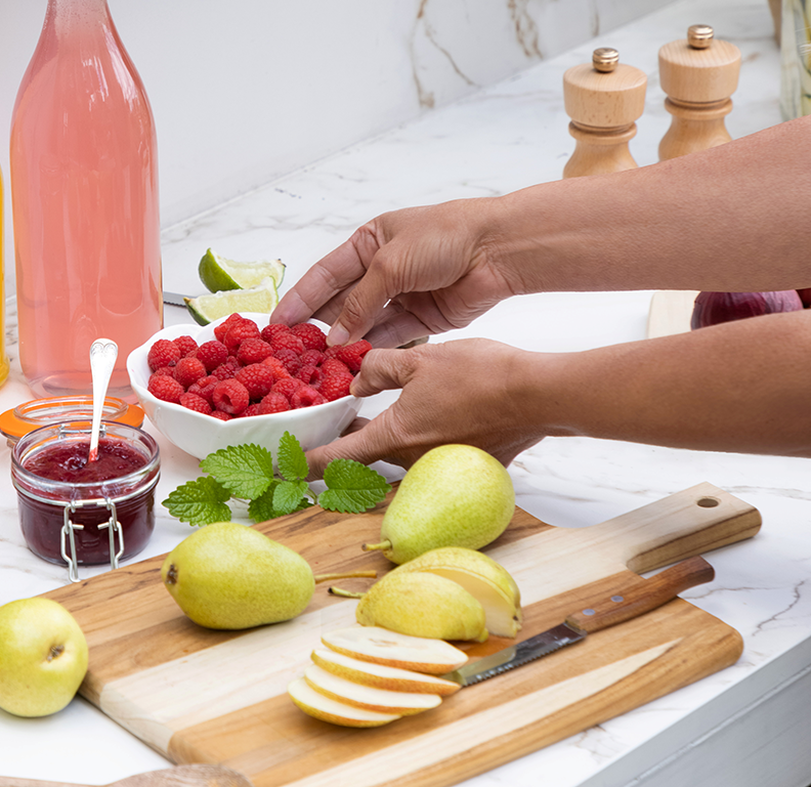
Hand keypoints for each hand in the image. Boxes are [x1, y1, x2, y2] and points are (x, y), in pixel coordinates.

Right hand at [271, 199, 516, 348]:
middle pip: (342, 301)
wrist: (496, 249)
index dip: (300, 297)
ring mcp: (403, 293)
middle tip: (294, 350)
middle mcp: (383, 268)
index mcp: (370, 241)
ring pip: (365, 322)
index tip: (277, 321)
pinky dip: (372, 347)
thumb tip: (335, 336)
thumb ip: (360, 302)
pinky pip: (390, 336)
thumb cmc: (444, 237)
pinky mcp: (424, 317)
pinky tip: (352, 361)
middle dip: (319, 325)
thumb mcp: (390, 264)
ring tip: (320, 363)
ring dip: (345, 340)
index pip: (325, 273)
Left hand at [303, 338, 544, 477]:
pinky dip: (418, 435)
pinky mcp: (466, 462)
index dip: (308, 463)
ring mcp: (441, 465)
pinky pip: (429, 451)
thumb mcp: (418, 359)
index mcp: (395, 436)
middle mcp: (413, 460)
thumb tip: (359, 379)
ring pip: (398, 452)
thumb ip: (379, 369)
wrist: (539, 396)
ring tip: (371, 414)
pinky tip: (425, 411)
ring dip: (382, 436)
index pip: (338, 459)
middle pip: (367, 457)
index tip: (286, 466)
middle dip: (346, 444)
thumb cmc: (481, 376)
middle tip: (329, 427)